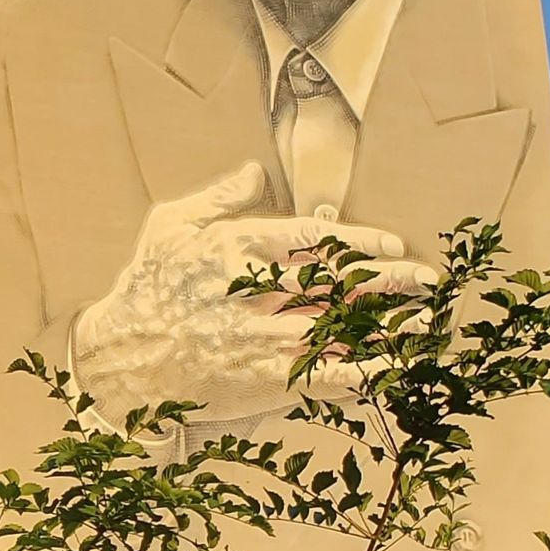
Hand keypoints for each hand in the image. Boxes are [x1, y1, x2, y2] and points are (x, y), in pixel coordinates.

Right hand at [71, 161, 430, 430]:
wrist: (121, 360)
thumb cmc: (145, 288)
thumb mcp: (169, 227)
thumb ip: (218, 198)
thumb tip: (257, 171)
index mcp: (233, 248)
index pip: (310, 240)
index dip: (358, 241)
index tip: (392, 243)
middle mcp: (252, 292)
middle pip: (334, 283)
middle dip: (387, 280)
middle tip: (428, 279)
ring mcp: (259, 339)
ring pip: (337, 326)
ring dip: (386, 323)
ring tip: (425, 318)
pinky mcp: (261, 379)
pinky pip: (323, 375)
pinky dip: (362, 372)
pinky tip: (393, 367)